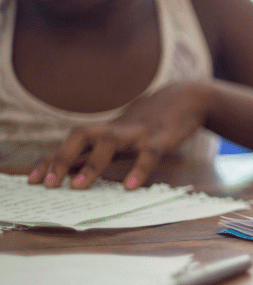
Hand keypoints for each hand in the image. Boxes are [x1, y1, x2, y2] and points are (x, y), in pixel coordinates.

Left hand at [27, 81, 211, 189]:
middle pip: (81, 136)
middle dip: (61, 158)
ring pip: (110, 142)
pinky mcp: (163, 137)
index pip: (71, 144)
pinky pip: (150, 153)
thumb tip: (72, 172)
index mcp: (107, 131)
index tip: (32, 180)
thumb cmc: (153, 122)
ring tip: (78, 187)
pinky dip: (139, 169)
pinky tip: (131, 187)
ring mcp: (139, 132)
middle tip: (48, 184)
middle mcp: (117, 129)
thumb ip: (101, 151)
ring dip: (92, 164)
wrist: (188, 98)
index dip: (50, 160)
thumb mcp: (124, 134)